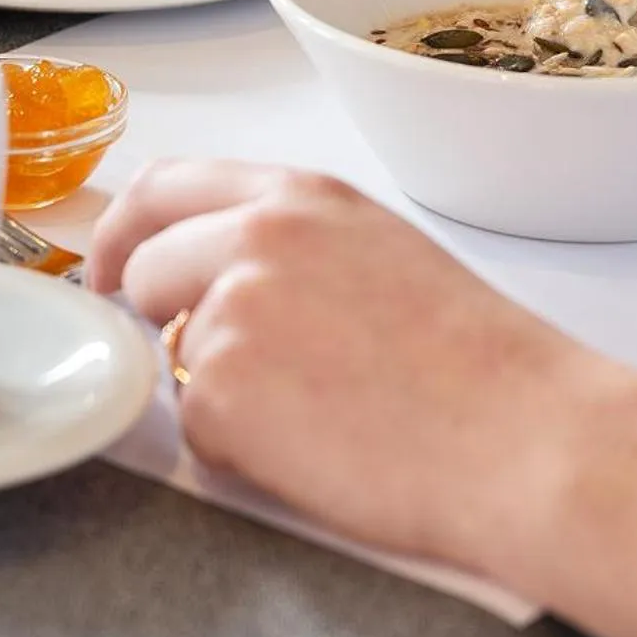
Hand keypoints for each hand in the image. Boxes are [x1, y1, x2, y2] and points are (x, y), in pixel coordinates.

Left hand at [90, 160, 609, 574]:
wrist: (527, 439)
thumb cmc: (482, 367)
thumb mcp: (380, 255)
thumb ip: (290, 248)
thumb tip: (218, 284)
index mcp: (300, 196)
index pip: (165, 186)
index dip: (123, 232)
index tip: (110, 266)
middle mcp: (254, 239)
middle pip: (143, 269)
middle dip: (166, 320)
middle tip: (231, 369)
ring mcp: (229, 314)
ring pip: (171, 357)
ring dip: (219, 391)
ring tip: (319, 414)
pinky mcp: (219, 396)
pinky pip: (196, 428)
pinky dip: (240, 450)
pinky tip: (318, 450)